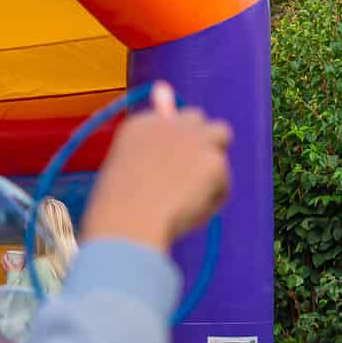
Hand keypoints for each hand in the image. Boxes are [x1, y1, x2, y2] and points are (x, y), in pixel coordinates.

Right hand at [82, 81, 231, 251]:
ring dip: (210, 164)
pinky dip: (211, 201)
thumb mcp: (127, 172)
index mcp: (142, 124)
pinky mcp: (214, 161)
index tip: (170, 163)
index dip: (174, 142)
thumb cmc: (118, 208)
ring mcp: (194, 138)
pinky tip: (186, 213)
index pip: (170, 120)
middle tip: (187, 175)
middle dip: (198, 140)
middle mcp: (170, 123)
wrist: (128, 222)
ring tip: (185, 200)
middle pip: (199, 120)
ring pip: (220, 140)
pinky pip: (222, 183)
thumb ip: (150, 151)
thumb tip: (168, 124)